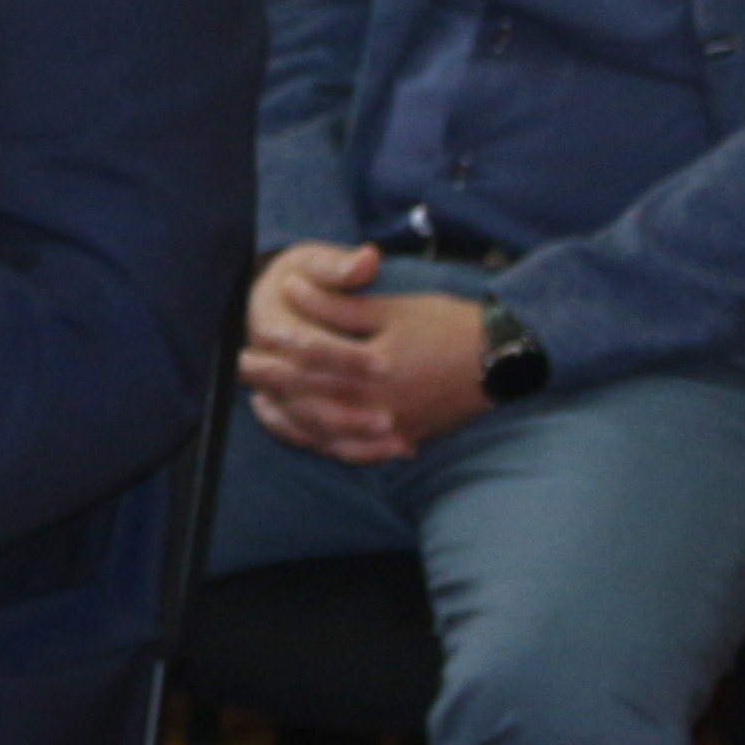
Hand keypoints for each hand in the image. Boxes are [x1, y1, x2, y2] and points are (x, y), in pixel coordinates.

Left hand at [236, 241, 487, 464]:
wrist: (501, 359)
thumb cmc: (447, 326)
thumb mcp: (392, 308)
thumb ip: (340, 306)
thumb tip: (293, 291)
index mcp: (373, 366)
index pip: (309, 361)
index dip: (275, 350)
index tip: (247, 342)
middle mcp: (377, 404)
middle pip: (309, 397)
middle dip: (271, 384)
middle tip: (242, 371)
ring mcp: (389, 427)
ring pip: (326, 431)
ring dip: (290, 419)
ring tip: (262, 405)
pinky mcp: (400, 439)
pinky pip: (353, 453)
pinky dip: (325, 445)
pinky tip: (308, 435)